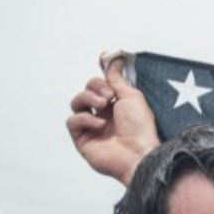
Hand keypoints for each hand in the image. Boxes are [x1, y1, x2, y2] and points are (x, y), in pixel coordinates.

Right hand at [65, 51, 158, 185]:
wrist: (139, 154)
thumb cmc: (140, 128)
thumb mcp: (131, 96)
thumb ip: (117, 78)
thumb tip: (113, 59)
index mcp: (116, 107)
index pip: (100, 85)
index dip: (99, 75)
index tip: (102, 59)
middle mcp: (103, 116)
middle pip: (86, 91)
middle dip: (94, 87)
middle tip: (108, 95)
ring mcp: (92, 129)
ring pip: (76, 103)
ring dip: (88, 99)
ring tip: (103, 106)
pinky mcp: (82, 140)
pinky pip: (73, 121)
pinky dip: (85, 119)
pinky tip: (100, 125)